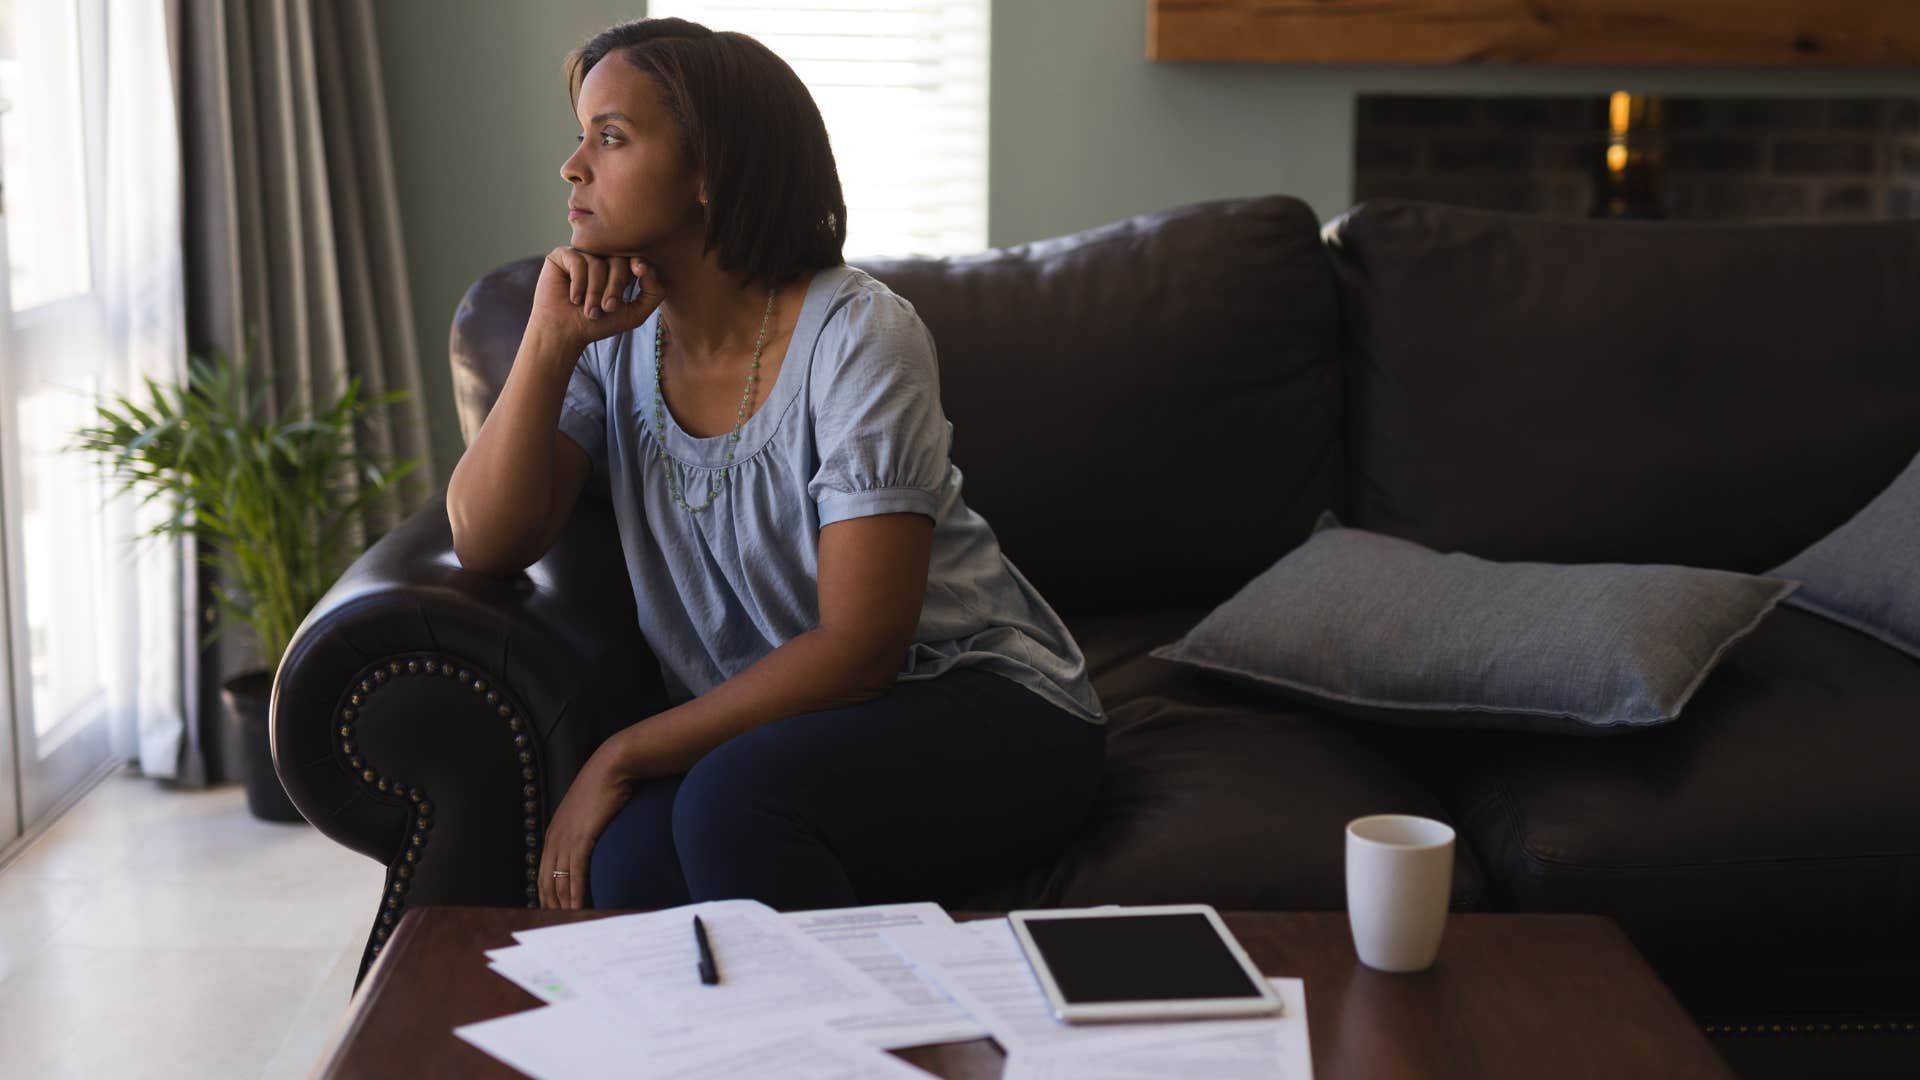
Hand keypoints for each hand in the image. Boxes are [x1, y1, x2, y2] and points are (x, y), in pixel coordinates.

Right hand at [529, 245, 664, 356]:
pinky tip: (573, 298)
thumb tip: (648, 266)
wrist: (566, 333)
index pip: (634, 259)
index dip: (639, 264)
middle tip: (607, 308)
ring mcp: (581, 256)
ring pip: (598, 263)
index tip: (640, 271)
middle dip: (615, 286)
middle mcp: (599, 258)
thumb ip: (653, 292)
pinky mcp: (561, 256)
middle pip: (618, 260)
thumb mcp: (635, 313)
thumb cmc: (598, 324)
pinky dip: (579, 284)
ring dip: (595, 292)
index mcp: (617, 268)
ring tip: (588, 310)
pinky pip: (578, 261)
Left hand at [537, 740, 637, 909]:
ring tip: (570, 923)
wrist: (612, 766)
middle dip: (552, 906)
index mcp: (554, 833)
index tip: (553, 913)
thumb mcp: (587, 810)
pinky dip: (576, 894)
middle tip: (559, 926)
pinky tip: (580, 907)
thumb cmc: (604, 786)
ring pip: (560, 882)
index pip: (543, 874)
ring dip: (564, 905)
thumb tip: (592, 842)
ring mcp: (566, 839)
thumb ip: (584, 827)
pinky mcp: (582, 839)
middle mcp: (554, 838)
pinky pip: (575, 874)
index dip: (547, 896)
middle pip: (547, 882)